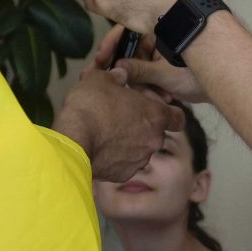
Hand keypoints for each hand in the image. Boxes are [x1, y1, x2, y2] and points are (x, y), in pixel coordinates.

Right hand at [54, 60, 182, 183]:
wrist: (74, 139)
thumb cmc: (91, 105)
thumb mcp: (102, 79)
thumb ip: (116, 77)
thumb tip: (120, 75)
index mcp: (155, 115)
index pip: (177, 117)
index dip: (167, 112)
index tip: (152, 109)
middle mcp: (154, 140)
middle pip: (155, 133)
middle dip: (141, 127)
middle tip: (120, 118)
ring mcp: (140, 160)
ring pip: (139, 149)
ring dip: (128, 142)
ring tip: (106, 133)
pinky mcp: (123, 174)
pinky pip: (123, 164)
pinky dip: (115, 158)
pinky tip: (100, 148)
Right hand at [93, 25, 206, 104]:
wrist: (221, 86)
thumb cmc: (199, 73)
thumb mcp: (163, 73)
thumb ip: (138, 71)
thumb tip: (116, 68)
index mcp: (158, 32)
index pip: (127, 32)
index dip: (112, 43)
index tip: (101, 56)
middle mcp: (158, 42)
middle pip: (129, 52)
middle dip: (121, 69)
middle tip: (108, 79)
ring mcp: (160, 57)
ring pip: (136, 68)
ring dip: (135, 83)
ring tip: (139, 94)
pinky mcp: (163, 72)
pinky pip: (146, 78)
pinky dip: (146, 88)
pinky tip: (153, 97)